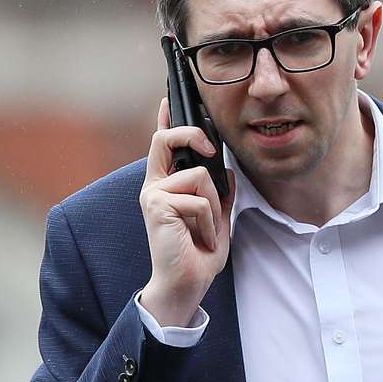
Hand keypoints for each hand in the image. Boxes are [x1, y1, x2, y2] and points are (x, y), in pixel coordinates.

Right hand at [138, 97, 235, 327]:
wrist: (186, 284)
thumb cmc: (197, 256)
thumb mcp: (217, 220)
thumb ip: (221, 196)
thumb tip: (229, 173)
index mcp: (165, 186)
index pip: (163, 144)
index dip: (165, 119)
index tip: (168, 98)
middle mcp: (154, 186)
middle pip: (167, 138)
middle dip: (192, 135)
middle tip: (211, 150)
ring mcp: (153, 195)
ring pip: (199, 177)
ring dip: (213, 207)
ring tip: (204, 231)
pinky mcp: (158, 206)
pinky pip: (198, 200)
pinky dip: (208, 221)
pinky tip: (198, 238)